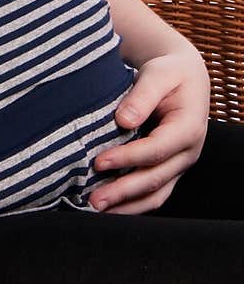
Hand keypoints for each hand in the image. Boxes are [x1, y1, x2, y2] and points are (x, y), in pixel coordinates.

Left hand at [89, 47, 210, 213]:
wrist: (184, 78)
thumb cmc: (169, 72)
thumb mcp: (158, 74)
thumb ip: (143, 95)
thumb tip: (124, 121)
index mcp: (188, 127)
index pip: (156, 150)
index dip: (127, 158)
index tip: (99, 162)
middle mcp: (187, 152)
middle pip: (155, 179)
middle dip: (123, 192)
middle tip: (94, 201)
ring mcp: (179, 164)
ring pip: (156, 194)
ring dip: (127, 206)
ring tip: (96, 210)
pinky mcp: (168, 170)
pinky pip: (152, 194)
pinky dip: (131, 203)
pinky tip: (109, 207)